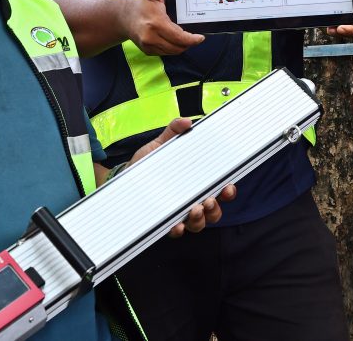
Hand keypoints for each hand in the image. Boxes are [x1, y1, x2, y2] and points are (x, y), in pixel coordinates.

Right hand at [125, 0, 203, 54]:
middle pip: (177, 47)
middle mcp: (151, 37)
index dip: (191, 39)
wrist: (123, 17)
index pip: (178, 36)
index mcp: (155, 23)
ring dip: (181, 46)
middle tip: (194, 37)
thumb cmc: (140, 5)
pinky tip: (174, 40)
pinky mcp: (147, 51)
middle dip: (188, 43)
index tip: (200, 38)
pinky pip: (165, 53)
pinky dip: (172, 48)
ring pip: (172, 51)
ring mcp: (148, 46)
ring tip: (185, 38)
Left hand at [130, 118, 236, 236]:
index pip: (219, 188)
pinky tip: (177, 225)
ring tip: (195, 209)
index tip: (229, 187)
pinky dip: (178, 229)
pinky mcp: (163, 221)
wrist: (124, 176)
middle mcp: (191, 199)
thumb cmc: (146, 162)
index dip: (228, 191)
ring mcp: (179, 212)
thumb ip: (173, 131)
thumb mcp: (161, 144)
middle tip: (210, 200)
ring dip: (200, 219)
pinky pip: (175, 230)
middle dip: (215, 208)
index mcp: (196, 181)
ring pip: (198, 224)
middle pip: (214, 211)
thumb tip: (185, 122)